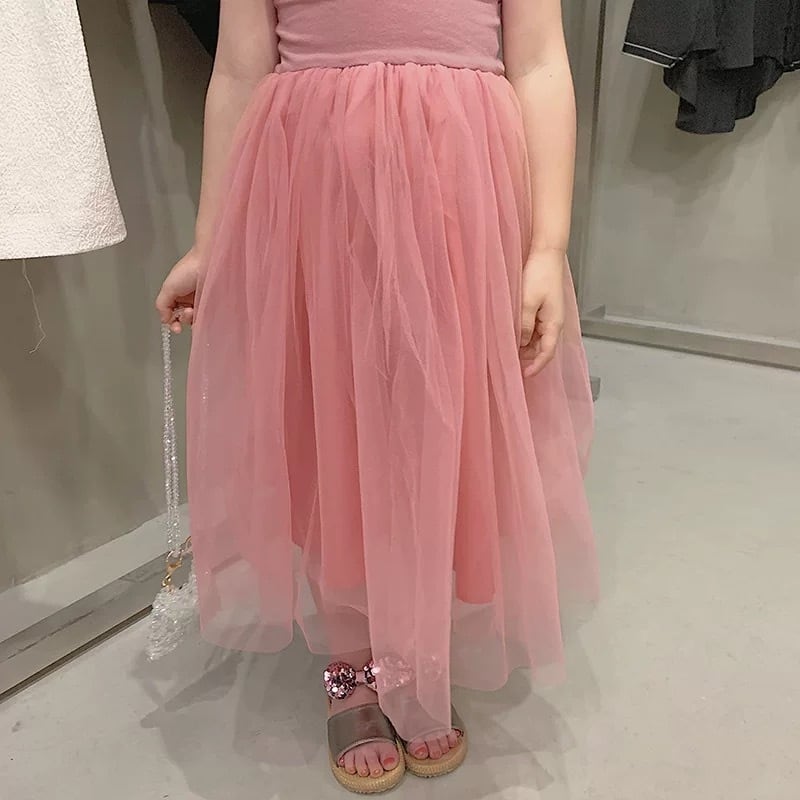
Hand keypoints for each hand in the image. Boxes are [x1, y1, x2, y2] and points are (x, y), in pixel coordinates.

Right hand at [155, 248, 202, 333]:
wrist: (208, 261)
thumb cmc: (189, 268)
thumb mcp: (168, 287)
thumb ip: (162, 305)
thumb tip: (164, 319)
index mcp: (177, 295)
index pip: (173, 314)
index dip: (173, 322)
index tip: (175, 328)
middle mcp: (189, 299)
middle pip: (185, 319)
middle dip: (183, 319)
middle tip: (187, 313)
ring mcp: (202, 301)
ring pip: (196, 319)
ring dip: (193, 319)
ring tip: (193, 309)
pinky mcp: (213, 303)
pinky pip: (208, 316)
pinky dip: (204, 318)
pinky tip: (201, 312)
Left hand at [520, 248, 565, 376]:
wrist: (547, 254)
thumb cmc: (540, 275)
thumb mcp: (527, 302)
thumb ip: (524, 325)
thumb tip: (521, 343)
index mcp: (554, 323)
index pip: (547, 353)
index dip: (536, 366)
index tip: (524, 375)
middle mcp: (554, 322)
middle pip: (542, 348)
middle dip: (528, 357)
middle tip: (510, 361)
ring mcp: (549, 316)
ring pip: (538, 339)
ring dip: (526, 345)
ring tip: (508, 348)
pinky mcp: (544, 308)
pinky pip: (535, 328)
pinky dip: (525, 334)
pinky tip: (514, 332)